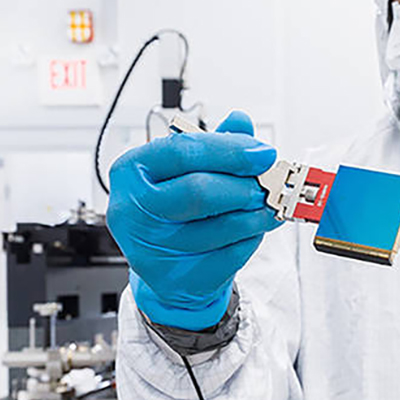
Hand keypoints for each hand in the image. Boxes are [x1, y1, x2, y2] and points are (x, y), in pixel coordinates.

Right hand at [106, 110, 281, 329]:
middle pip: (199, 190)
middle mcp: (132, 209)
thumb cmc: (177, 210)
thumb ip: (216, 145)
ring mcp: (149, 248)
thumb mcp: (190, 170)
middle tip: (268, 183)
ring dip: (256, 214)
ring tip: (267, 206)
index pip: (183, 151)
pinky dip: (251, 239)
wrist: (169, 265)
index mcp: (132, 171)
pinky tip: (254, 229)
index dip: (230, 151)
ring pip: (221, 226)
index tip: (263, 153)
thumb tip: (240, 121)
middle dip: (244, 185)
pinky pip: (229, 254)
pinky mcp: (174, 278)